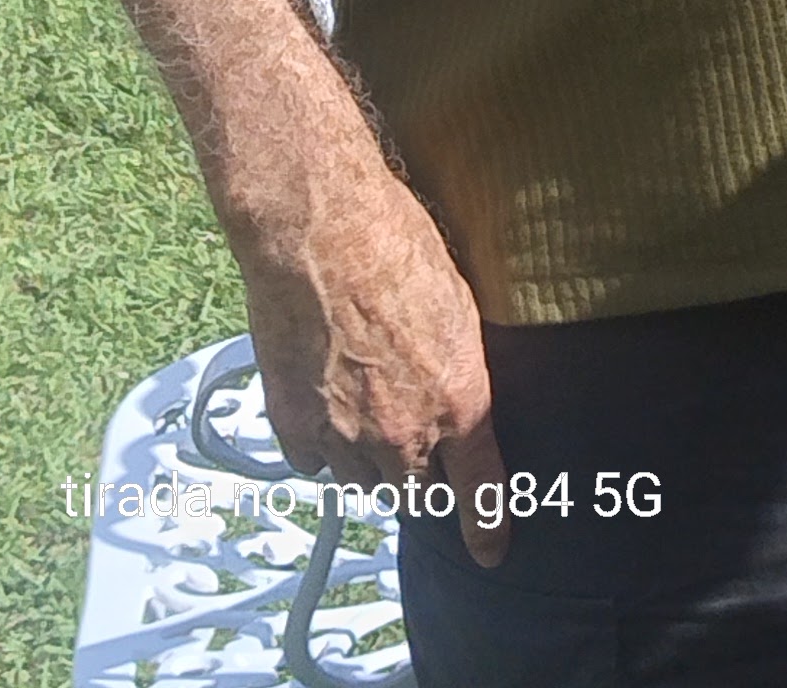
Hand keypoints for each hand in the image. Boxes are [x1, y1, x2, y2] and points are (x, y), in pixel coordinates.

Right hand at [234, 151, 511, 563]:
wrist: (317, 232)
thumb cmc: (395, 245)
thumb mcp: (457, 302)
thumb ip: (458, 363)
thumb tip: (456, 388)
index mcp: (458, 400)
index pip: (480, 487)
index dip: (487, 527)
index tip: (491, 553)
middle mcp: (404, 433)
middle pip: (413, 491)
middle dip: (415, 474)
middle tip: (406, 435)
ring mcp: (345, 437)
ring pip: (362, 481)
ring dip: (367, 459)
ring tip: (361, 405)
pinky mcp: (295, 427)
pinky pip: (314, 460)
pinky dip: (320, 442)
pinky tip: (321, 399)